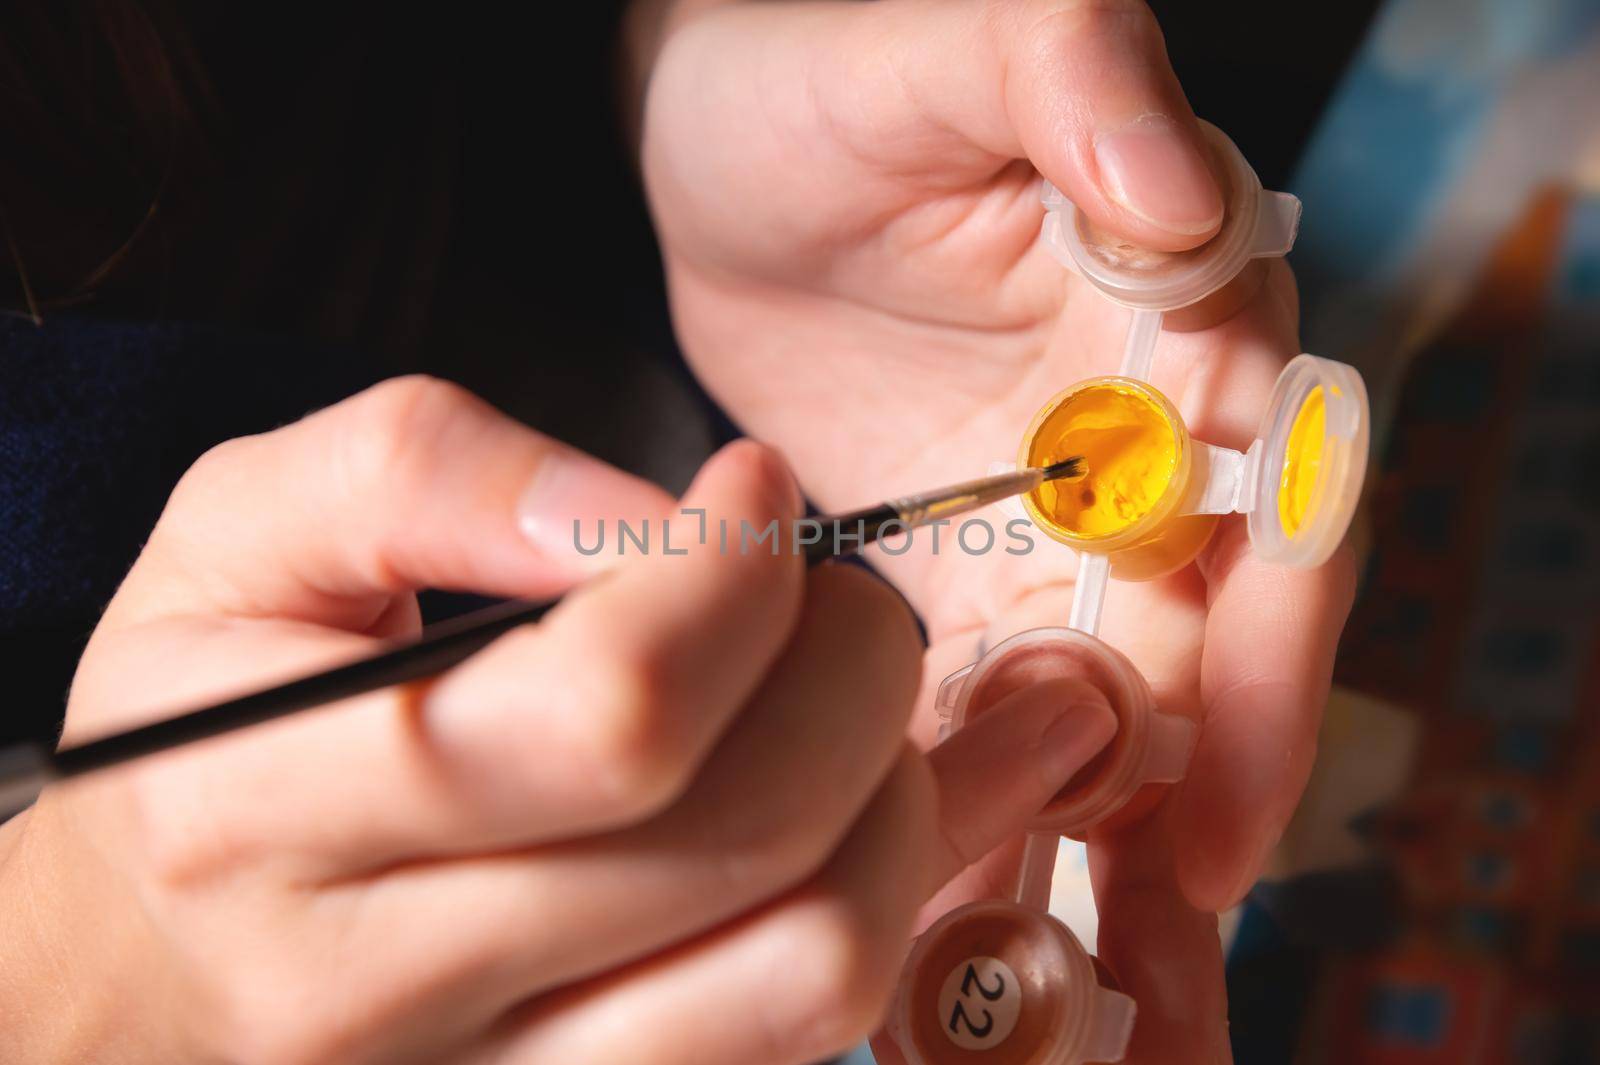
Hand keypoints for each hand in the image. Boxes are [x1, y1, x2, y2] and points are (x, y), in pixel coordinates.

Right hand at [0, 377, 1116, 1064]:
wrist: (147, 961)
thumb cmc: (201, 729)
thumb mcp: (243, 534)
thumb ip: (431, 472)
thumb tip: (658, 520)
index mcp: (268, 815)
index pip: (610, 717)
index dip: (737, 577)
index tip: (753, 489)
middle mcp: (385, 992)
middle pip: (749, 840)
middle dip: (856, 666)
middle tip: (833, 589)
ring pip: (813, 967)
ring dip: (899, 798)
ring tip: (853, 701)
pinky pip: (807, 1033)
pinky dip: (897, 893)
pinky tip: (907, 791)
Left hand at [642, 1, 1356, 1057]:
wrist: (727, 130)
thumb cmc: (833, 74)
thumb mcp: (962, 37)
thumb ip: (1076, 76)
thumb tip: (1178, 196)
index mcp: (1178, 340)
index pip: (1265, 520)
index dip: (1254, 671)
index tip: (1216, 813)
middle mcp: (1136, 455)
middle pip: (1197, 660)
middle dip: (1188, 820)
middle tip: (1157, 974)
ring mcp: (1041, 531)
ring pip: (1097, 717)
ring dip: (1085, 852)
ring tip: (1056, 1005)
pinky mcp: (950, 577)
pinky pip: (981, 717)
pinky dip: (971, 811)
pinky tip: (935, 913)